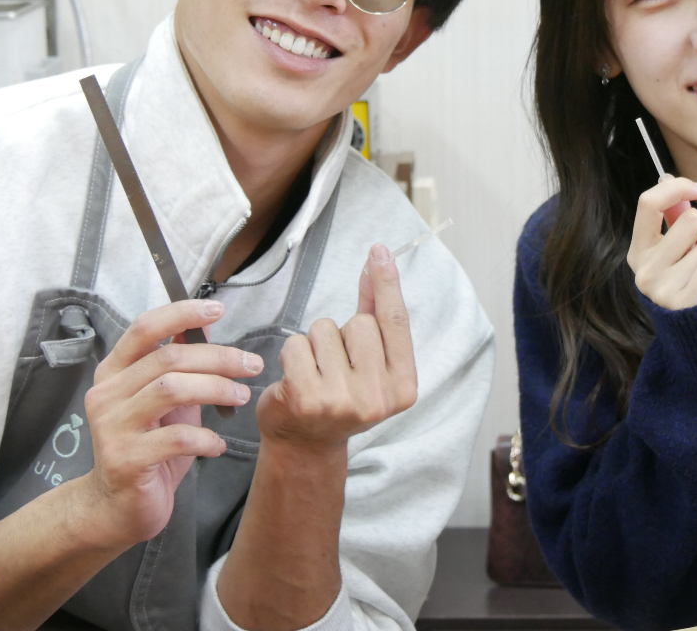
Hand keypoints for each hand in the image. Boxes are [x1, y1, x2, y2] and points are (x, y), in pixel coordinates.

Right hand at [80, 300, 263, 545]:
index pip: (144, 328)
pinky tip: (218, 445)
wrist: (116, 508)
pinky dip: (206, 437)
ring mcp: (112, 427)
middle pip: (168, 358)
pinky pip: (176, 438)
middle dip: (219, 357)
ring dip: (216, 389)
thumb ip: (180, 366)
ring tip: (241, 397)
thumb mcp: (165, 401)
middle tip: (252, 365)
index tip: (217, 309)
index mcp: (114, 373)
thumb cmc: (148, 447)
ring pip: (171, 389)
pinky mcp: (125, 460)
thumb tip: (207, 326)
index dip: (181, 313)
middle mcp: (106, 394)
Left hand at [256, 244, 417, 452]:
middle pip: (359, 323)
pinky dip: (292, 354)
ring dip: (315, 343)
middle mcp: (378, 397)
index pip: (395, 322)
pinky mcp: (306, 399)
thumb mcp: (369, 362)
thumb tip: (378, 263)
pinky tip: (295, 378)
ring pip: (325, 330)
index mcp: (403, 386)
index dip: (387, 283)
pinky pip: (297, 344)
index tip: (379, 251)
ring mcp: (342, 400)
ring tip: (316, 373)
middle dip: (342, 333)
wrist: (305, 445)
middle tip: (336, 366)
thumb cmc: (340, 395)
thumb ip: (376, 314)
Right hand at [627, 176, 696, 309]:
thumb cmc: (690, 284)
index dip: (678, 187)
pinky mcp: (680, 302)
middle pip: (691, 219)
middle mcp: (643, 268)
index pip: (648, 203)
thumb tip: (667, 177)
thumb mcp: (676, 252)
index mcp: (638, 251)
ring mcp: (658, 287)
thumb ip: (672, 220)